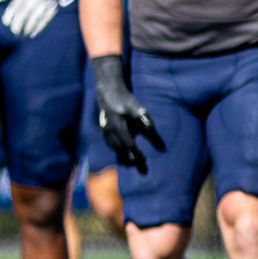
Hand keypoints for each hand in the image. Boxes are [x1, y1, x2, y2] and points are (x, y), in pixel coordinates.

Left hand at [0, 0, 74, 37]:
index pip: (18, 1)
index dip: (11, 12)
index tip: (6, 21)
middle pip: (27, 8)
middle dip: (20, 20)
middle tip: (13, 30)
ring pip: (38, 13)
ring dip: (30, 24)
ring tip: (23, 33)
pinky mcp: (54, 5)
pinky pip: (47, 17)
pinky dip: (40, 26)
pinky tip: (32, 33)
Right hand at [92, 55, 163, 172]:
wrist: (109, 93)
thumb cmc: (125, 100)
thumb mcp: (136, 107)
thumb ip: (144, 117)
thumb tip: (152, 127)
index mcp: (116, 125)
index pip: (127, 143)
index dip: (134, 153)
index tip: (142, 160)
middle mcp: (109, 131)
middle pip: (120, 149)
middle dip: (130, 158)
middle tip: (142, 165)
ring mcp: (105, 132)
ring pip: (115, 149)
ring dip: (125, 156)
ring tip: (137, 161)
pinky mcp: (105, 132)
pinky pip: (112, 146)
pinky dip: (119, 152)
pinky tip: (127, 154)